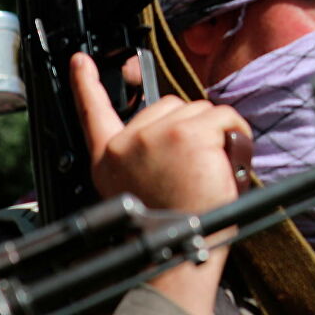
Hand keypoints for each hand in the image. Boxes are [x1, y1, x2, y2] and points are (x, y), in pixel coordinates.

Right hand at [71, 52, 250, 214]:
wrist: (178, 252)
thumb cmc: (169, 229)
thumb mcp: (139, 187)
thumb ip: (145, 154)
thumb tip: (174, 128)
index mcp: (110, 158)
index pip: (92, 110)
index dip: (84, 83)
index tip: (79, 61)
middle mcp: (128, 143)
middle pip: (169, 106)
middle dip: (188, 129)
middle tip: (191, 169)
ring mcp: (157, 136)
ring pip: (200, 110)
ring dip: (213, 134)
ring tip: (205, 172)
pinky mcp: (188, 135)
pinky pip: (224, 118)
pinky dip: (235, 135)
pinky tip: (224, 162)